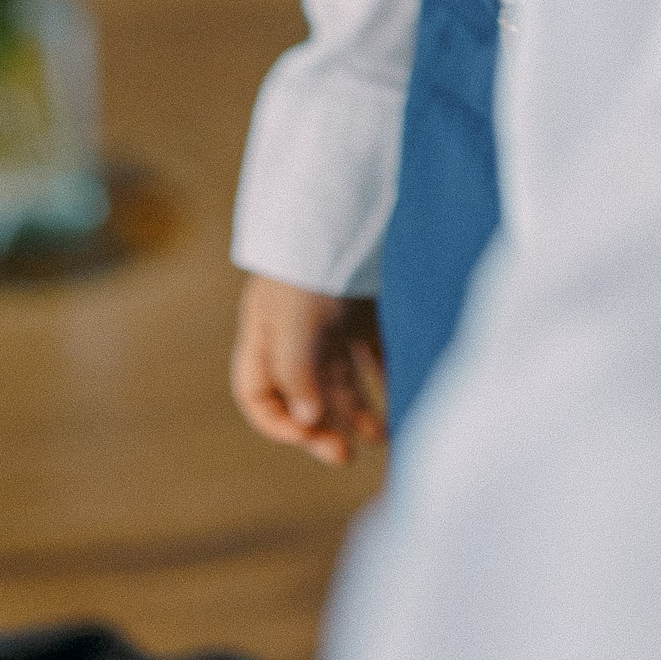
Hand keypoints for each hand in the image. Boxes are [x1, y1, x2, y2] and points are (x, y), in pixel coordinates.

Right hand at [230, 274, 386, 464]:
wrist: (340, 203)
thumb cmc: (308, 263)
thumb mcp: (294, 320)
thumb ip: (297, 372)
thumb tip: (310, 420)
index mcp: (264, 337)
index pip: (258, 396)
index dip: (278, 424)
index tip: (308, 435)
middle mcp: (294, 334)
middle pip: (304, 394)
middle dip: (324, 427)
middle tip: (345, 456)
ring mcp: (328, 322)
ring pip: (341, 379)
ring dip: (358, 410)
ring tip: (383, 438)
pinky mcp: (360, 309)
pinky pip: (371, 353)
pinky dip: (384, 377)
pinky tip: (402, 398)